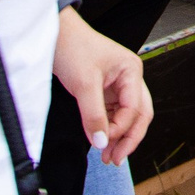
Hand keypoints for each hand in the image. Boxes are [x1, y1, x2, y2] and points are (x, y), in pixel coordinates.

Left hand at [53, 9, 151, 164]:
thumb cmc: (73, 48)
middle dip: (128, 139)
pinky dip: (108, 129)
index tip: (104, 143)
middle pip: (139, 115)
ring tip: (107, 156)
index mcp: (131, 71)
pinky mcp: (105, 91)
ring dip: (118, 137)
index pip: (134, 109)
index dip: (121, 129)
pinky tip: (100, 141)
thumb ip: (94, 115)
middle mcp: (129, 79)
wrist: (56, 35)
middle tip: (115, 159)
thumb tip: (101, 142)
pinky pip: (113, 115)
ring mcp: (118, 85)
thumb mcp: (84, 84)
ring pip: (127, 118)